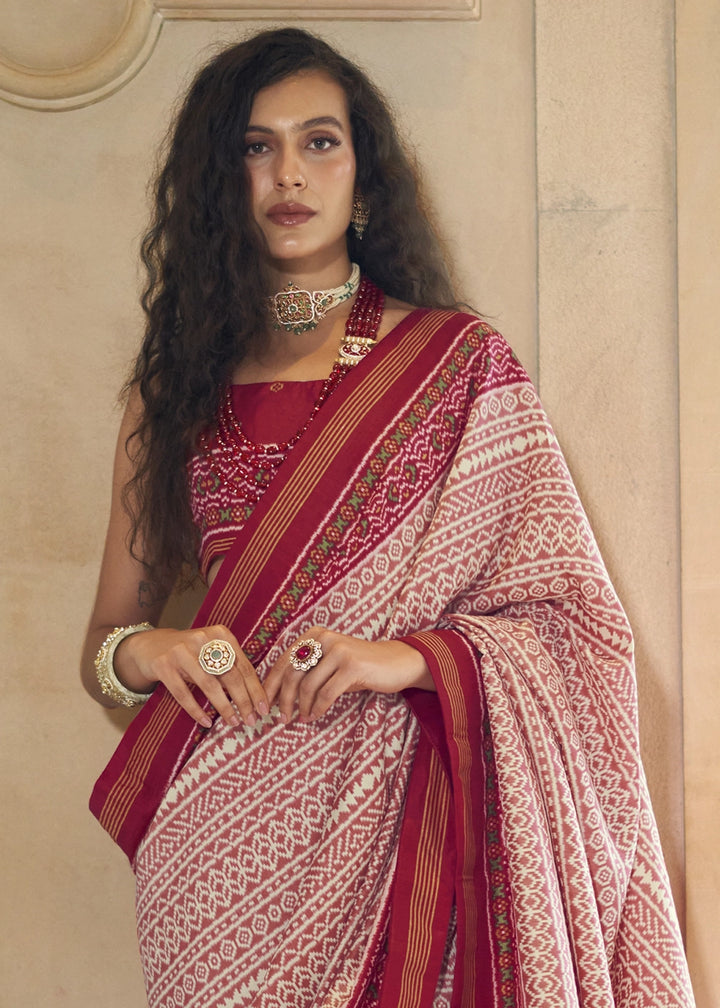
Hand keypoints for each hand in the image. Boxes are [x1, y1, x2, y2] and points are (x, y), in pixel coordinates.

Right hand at [115, 624, 268, 728]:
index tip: (264, 708)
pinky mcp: (164, 665)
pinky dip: (196, 710)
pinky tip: (206, 722)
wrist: (150, 645)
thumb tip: (255, 697)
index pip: (243, 666)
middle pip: (229, 675)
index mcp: (220, 634)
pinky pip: (183, 693)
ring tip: (234, 722)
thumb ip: (230, 667)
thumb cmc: (190, 653)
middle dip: (243, 700)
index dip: (255, 689)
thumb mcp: (211, 652)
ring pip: (209, 684)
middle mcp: (202, 639)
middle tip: (251, 720)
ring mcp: (181, 651)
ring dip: (224, 706)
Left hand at [263, 627, 433, 724]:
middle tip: (280, 719)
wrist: (396, 662)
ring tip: (300, 719)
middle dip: (282, 700)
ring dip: (300, 707)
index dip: (271, 685)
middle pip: (291, 674)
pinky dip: (318, 708)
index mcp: (314, 635)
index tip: (264, 706)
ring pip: (307, 686)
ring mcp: (338, 650)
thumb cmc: (359, 667)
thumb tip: (277, 696)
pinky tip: (314, 717)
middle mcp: (323, 638)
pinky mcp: (352, 666)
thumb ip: (307, 672)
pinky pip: (326, 693)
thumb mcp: (330, 664)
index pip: (283, 661)